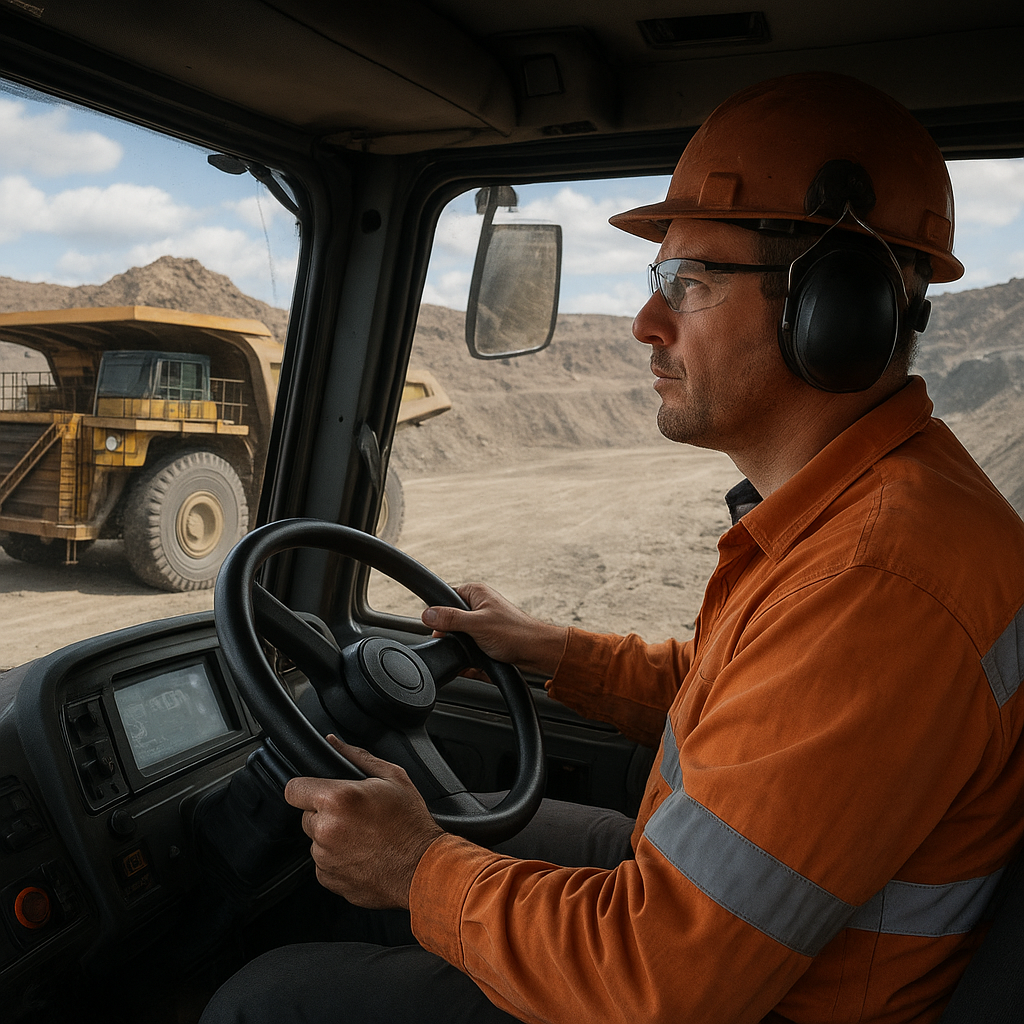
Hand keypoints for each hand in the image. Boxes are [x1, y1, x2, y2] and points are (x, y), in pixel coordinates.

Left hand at [284, 736, 443, 909]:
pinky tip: (363, 853)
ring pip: (317, 840)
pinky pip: (324, 862)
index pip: (294, 789)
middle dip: (326, 813)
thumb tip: (333, 743)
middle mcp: (326, 830)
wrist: (422, 868)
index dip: (306, 788)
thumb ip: (357, 756)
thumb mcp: (392, 777)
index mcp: (337, 800)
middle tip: (356, 815)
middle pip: (307, 816)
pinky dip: (338, 858)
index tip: (318, 792)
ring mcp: (325, 858)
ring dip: (332, 837)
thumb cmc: (411, 823)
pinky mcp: (328, 879)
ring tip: (364, 836)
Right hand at [421, 582, 567, 675]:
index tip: (438, 628)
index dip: (439, 615)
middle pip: (450, 621)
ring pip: (460, 638)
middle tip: (460, 644)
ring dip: (462, 650)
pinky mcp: (487, 640)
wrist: (536, 654)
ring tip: (474, 654)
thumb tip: (427, 614)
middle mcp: (479, 606)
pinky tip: (474, 665)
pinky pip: (469, 650)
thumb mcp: (477, 625)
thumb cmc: (516, 633)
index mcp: (476, 593)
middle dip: (452, 637)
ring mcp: (483, 624)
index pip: (446, 598)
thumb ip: (450, 619)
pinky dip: (469, 659)